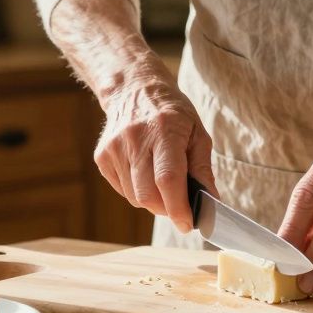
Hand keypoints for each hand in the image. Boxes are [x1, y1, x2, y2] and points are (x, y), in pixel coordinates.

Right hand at [95, 69, 215, 232]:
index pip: (168, 179)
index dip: (178, 208)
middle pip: (147, 195)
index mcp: (164, 130)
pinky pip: (122, 190)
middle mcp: (134, 139)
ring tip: (161, 181)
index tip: (188, 224)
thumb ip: (203, 169)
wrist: (134, 89)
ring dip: (153, 201)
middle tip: (179, 204)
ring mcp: (114, 148)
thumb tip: (210, 202)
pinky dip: (137, 192)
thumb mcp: (197, 133)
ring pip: (134, 198)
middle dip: (167, 209)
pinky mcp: (102, 157)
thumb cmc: (172, 113)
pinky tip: (144, 173)